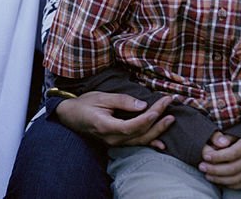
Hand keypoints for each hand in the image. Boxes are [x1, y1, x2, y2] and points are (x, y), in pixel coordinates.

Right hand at [55, 91, 174, 147]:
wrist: (70, 116)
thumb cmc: (84, 104)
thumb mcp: (100, 97)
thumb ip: (121, 101)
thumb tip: (142, 105)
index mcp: (106, 126)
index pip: (133, 125)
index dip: (149, 117)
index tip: (161, 104)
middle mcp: (112, 139)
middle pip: (141, 133)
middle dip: (158, 120)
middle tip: (169, 106)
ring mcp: (115, 143)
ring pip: (141, 140)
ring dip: (158, 130)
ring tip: (170, 119)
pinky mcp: (117, 143)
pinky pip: (136, 144)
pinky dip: (149, 142)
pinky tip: (161, 144)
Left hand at [200, 132, 240, 189]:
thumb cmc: (237, 135)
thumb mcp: (229, 131)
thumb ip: (221, 135)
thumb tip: (220, 144)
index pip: (232, 154)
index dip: (217, 156)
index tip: (205, 156)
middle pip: (233, 168)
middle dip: (215, 169)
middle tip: (202, 167)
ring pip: (236, 179)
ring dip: (219, 179)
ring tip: (207, 175)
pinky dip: (228, 184)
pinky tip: (217, 180)